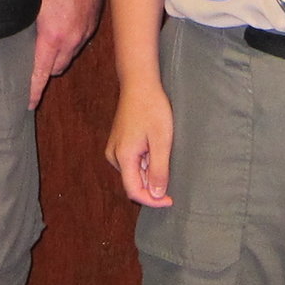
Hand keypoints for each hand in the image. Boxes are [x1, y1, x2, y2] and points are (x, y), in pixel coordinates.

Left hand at [29, 0, 103, 108]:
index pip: (41, 73)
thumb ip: (25, 25)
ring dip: (59, 55)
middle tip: (34, 65)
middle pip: (57, 68)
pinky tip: (63, 28)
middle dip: (46, 70)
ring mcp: (84, 33)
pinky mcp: (92, 24)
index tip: (28, 103)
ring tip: (48, 44)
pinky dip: (70, 42)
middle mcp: (70, 40)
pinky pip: (80, 41)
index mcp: (52, 37)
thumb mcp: (31, 4)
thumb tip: (12, 35)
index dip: (34, 90)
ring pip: (69, 55)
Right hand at [105, 79, 175, 206]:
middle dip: (152, 184)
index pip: (134, 191)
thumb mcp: (162, 141)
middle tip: (171, 170)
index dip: (153, 200)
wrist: (139, 84)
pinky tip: (155, 147)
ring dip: (149, 172)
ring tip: (162, 152)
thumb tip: (157, 195)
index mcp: (123, 157)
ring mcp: (114, 149)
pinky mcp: (118, 143)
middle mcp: (114, 156)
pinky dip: (145, 163)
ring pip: (133, 173)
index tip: (170, 200)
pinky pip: (131, 162)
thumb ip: (159, 170)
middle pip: (133, 183)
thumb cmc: (152, 109)